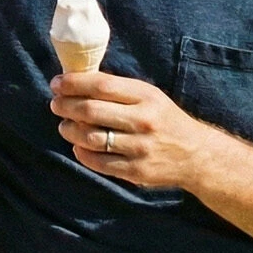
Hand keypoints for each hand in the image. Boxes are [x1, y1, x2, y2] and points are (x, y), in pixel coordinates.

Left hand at [50, 71, 219, 189]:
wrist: (196, 155)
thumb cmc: (163, 119)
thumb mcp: (148, 96)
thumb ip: (116, 89)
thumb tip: (74, 81)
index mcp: (146, 96)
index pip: (101, 85)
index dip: (73, 83)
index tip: (57, 83)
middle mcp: (144, 121)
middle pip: (90, 111)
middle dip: (65, 106)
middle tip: (56, 105)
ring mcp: (140, 148)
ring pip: (90, 138)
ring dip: (69, 130)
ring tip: (65, 126)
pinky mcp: (137, 171)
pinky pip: (98, 163)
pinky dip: (82, 153)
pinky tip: (78, 146)